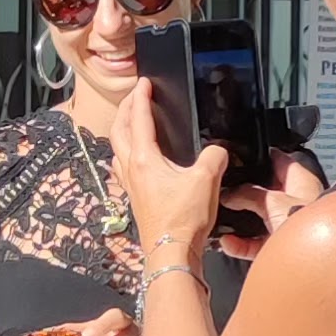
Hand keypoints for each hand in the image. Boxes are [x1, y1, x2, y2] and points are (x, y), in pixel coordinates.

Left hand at [112, 78, 226, 272]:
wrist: (170, 252)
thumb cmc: (182, 220)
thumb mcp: (206, 180)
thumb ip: (214, 157)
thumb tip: (218, 151)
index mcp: (144, 159)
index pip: (139, 119)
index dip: (141, 97)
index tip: (143, 83)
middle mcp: (131, 169)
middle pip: (119, 130)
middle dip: (126, 109)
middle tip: (135, 97)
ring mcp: (130, 185)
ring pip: (117, 148)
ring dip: (123, 130)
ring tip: (133, 122)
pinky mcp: (135, 198)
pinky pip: (123, 166)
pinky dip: (126, 153)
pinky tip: (136, 159)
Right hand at [214, 146, 326, 248]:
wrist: (314, 257)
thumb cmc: (306, 223)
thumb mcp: (271, 201)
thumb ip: (247, 194)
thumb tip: (229, 194)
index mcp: (302, 182)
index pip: (281, 162)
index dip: (262, 156)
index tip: (243, 155)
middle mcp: (297, 202)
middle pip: (266, 192)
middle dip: (245, 192)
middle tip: (224, 188)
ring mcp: (288, 224)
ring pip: (259, 219)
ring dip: (240, 220)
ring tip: (221, 216)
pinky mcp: (280, 246)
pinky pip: (256, 243)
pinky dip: (240, 243)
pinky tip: (227, 242)